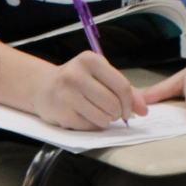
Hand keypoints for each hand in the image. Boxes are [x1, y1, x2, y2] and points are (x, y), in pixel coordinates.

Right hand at [30, 52, 147, 130]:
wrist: (42, 87)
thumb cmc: (77, 81)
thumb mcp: (99, 75)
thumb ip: (123, 89)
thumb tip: (144, 110)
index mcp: (90, 60)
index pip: (122, 86)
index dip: (130, 103)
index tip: (130, 111)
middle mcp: (76, 75)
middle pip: (113, 103)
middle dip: (118, 113)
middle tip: (113, 113)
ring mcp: (66, 94)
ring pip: (102, 117)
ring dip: (106, 120)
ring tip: (99, 114)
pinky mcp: (61, 113)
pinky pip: (88, 125)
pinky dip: (92, 125)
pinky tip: (85, 116)